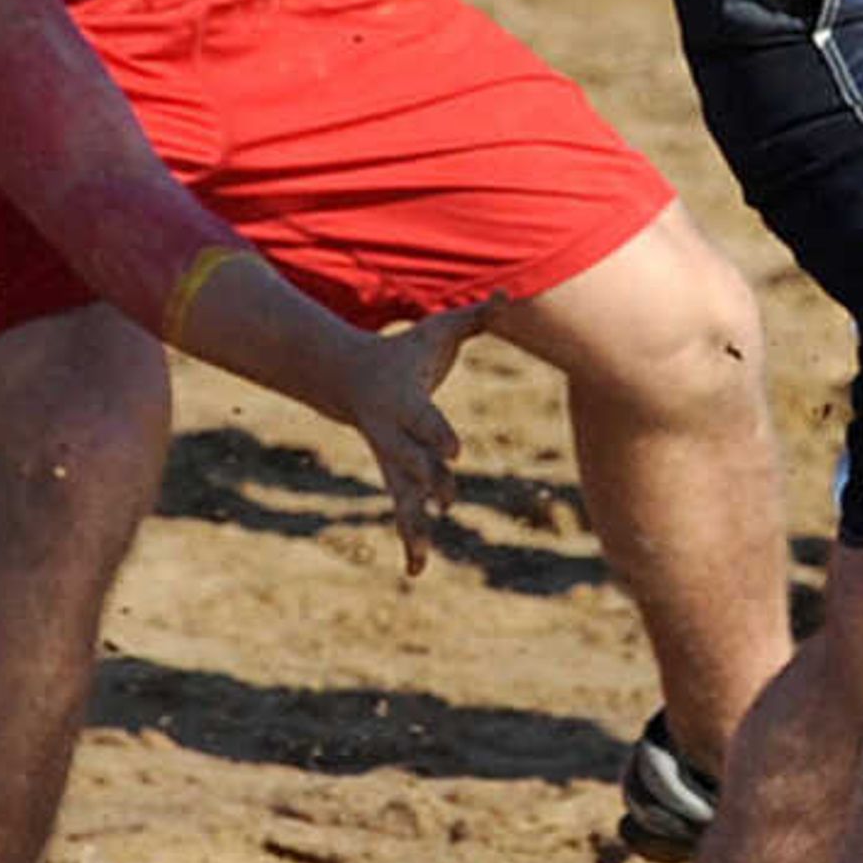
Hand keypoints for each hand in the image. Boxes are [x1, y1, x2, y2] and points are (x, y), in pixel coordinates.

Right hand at [323, 304, 478, 573]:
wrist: (353, 378)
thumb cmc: (408, 352)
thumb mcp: (438, 331)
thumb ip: (476, 316)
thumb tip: (510, 291)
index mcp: (408, 403)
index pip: (425, 421)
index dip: (438, 435)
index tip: (454, 452)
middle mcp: (397, 438)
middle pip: (411, 464)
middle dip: (429, 482)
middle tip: (447, 499)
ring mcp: (393, 462)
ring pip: (401, 498)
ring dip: (413, 526)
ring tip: (421, 559)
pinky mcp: (395, 478)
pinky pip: (402, 513)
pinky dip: (409, 541)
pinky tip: (417, 570)